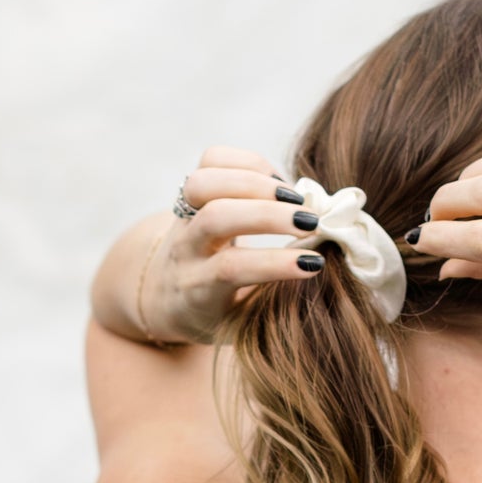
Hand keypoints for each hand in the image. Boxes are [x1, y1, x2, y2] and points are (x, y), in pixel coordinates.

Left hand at [140, 146, 328, 341]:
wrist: (164, 293)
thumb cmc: (216, 312)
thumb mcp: (241, 322)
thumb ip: (273, 298)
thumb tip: (317, 262)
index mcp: (198, 289)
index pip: (231, 269)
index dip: (274, 264)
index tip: (315, 264)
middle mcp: (185, 249)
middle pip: (216, 217)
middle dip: (268, 214)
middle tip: (311, 221)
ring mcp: (183, 217)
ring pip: (204, 182)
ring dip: (257, 182)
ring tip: (294, 198)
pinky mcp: (190, 190)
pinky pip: (211, 159)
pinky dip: (249, 162)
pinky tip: (276, 183)